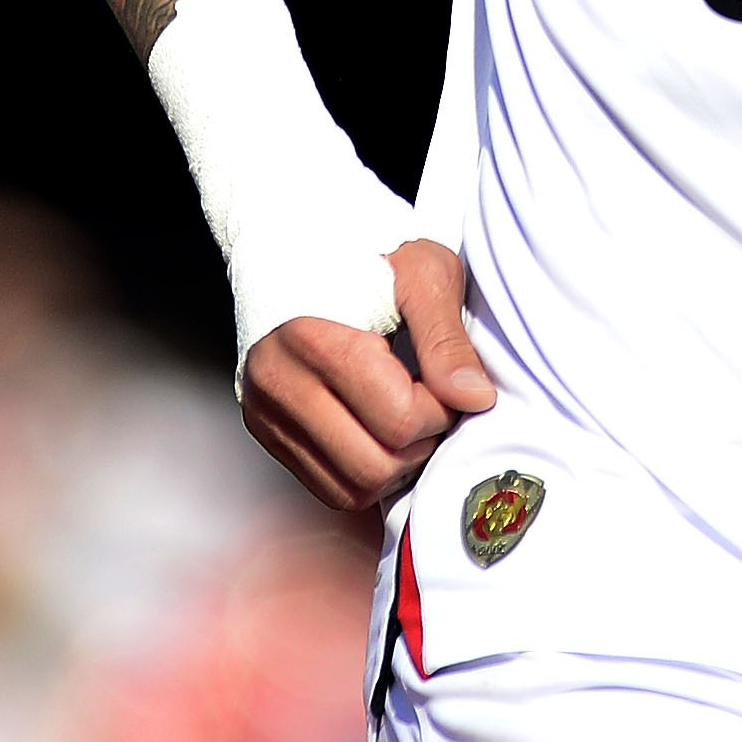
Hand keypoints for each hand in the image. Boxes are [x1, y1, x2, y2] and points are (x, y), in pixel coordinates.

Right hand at [236, 239, 496, 512]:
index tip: (447, 381)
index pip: (397, 418)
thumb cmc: (373, 260)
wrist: (308, 251)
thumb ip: (447, 340)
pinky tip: (385, 436)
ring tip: (410, 419)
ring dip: (397, 466)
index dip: (439, 409)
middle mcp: (276, 384)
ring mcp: (267, 417)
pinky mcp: (271, 438)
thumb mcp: (424, 275)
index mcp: (309, 338)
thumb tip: (474, 399)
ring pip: (352, 488)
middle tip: (433, 405)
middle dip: (420, 443)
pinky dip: (370, 476)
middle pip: (374, 464)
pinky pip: (331, 490)